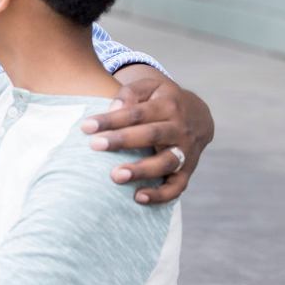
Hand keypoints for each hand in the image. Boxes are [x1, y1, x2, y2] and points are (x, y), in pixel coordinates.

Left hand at [81, 76, 212, 204]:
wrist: (198, 116)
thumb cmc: (161, 100)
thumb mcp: (150, 87)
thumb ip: (130, 94)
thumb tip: (113, 108)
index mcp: (168, 106)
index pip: (137, 112)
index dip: (111, 119)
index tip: (86, 126)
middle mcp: (180, 129)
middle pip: (152, 134)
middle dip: (122, 140)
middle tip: (94, 145)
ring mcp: (186, 151)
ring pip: (166, 162)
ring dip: (142, 171)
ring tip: (115, 176)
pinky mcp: (188, 171)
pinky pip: (177, 186)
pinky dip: (160, 195)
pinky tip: (137, 198)